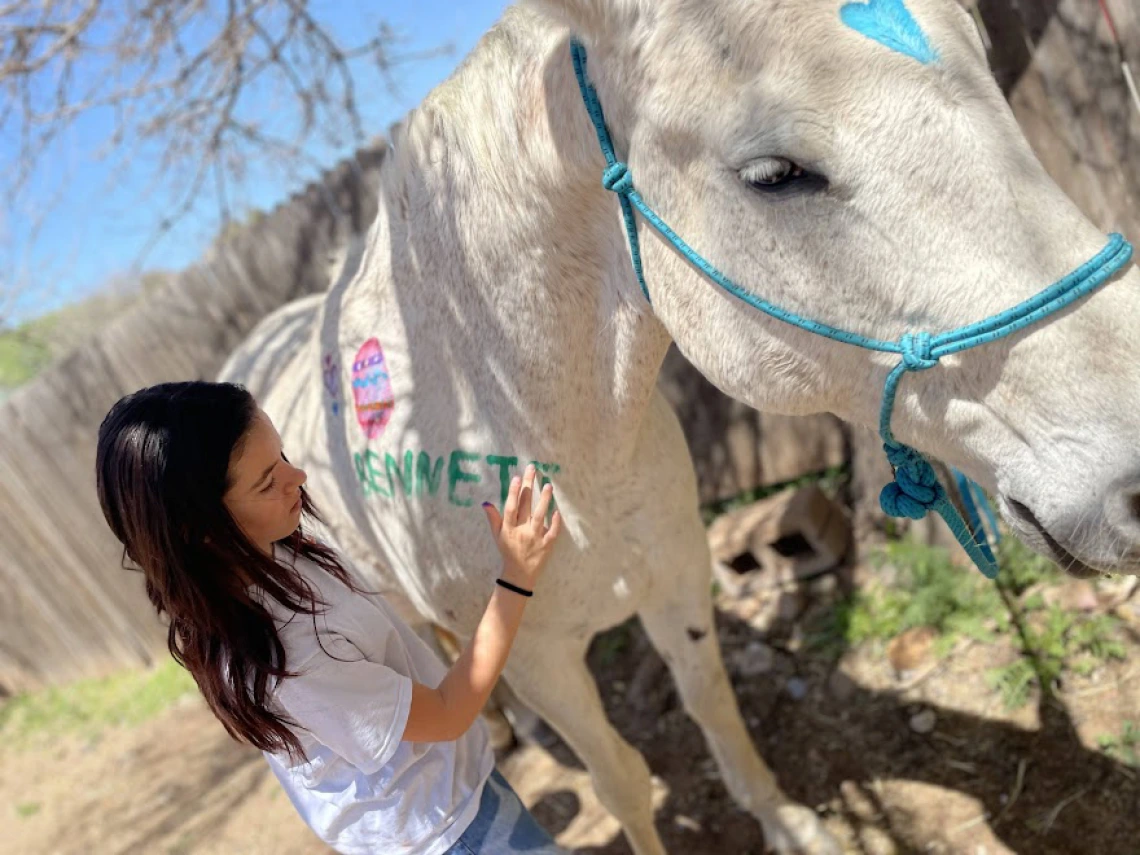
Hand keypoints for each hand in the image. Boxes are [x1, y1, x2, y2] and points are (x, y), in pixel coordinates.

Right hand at [482, 464, 561, 591]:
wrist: (519, 574)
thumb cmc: (508, 551)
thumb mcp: (497, 536)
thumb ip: (493, 519)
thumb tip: (485, 503)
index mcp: (508, 528)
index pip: (510, 507)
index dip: (513, 492)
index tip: (517, 477)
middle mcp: (521, 531)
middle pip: (525, 505)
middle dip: (529, 486)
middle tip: (533, 469)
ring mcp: (535, 538)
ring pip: (540, 516)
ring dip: (544, 500)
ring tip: (549, 485)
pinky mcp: (546, 545)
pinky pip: (552, 532)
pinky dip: (555, 522)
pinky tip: (557, 510)